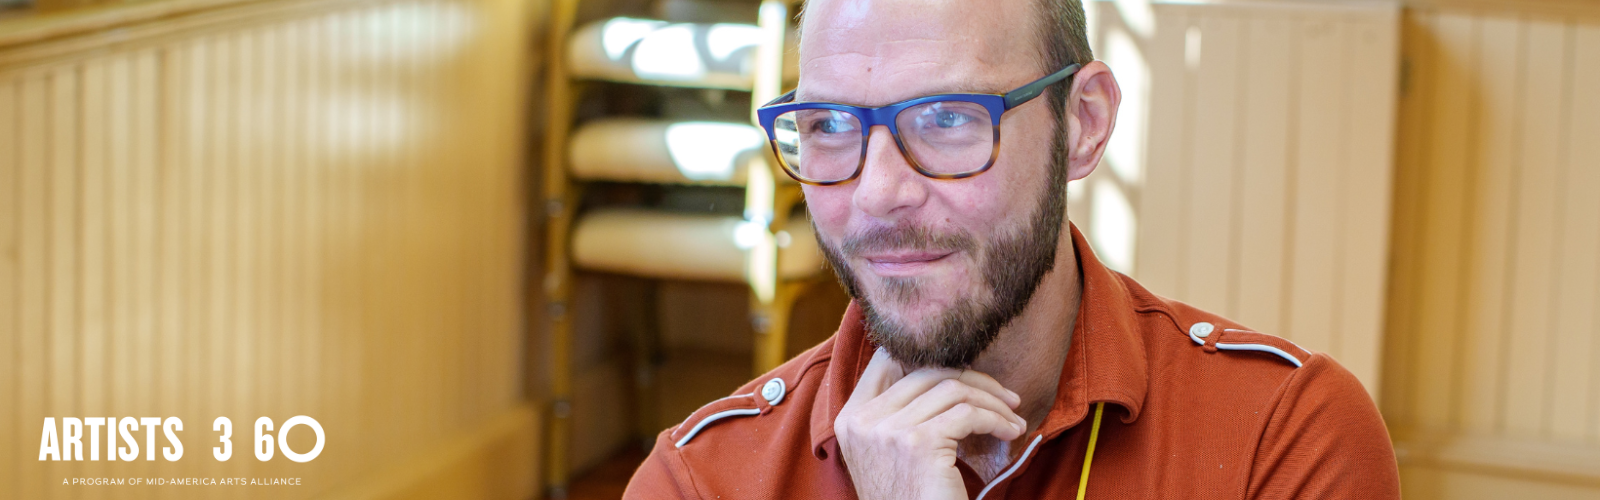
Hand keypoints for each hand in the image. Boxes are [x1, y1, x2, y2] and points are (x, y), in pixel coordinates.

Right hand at [834, 348, 1026, 499]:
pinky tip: (1010, 432)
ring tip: (1012, 419)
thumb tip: (941, 367)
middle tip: (1006, 397)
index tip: (965, 373)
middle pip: (926, 371)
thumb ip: (898, 411)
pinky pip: (968, 414)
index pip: (886, 359)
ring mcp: (887, 431)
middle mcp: (862, 421)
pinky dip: (997, 420)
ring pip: (952, 389)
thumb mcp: (890, 450)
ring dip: (992, 402)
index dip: (928, 356)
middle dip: (975, 380)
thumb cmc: (910, 499)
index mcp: (849, 418)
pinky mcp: (918, 444)